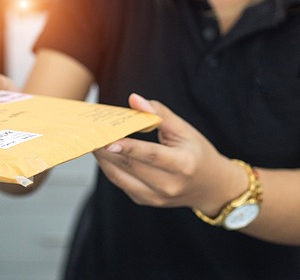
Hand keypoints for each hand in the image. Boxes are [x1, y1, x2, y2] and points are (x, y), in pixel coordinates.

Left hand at [94, 94, 245, 213]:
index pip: (151, 155)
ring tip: (93, 141)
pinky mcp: (145, 201)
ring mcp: (156, 197)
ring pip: (120, 177)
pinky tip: (103, 154)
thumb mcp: (184, 130)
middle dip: (107, 149)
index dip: (128, 148)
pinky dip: (110, 167)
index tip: (108, 140)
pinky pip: (121, 183)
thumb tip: (134, 99)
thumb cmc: (196, 152)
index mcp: (183, 164)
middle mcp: (169, 185)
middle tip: (91, 133)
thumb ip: (158, 113)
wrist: (210, 186)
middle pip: (130, 166)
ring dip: (103, 159)